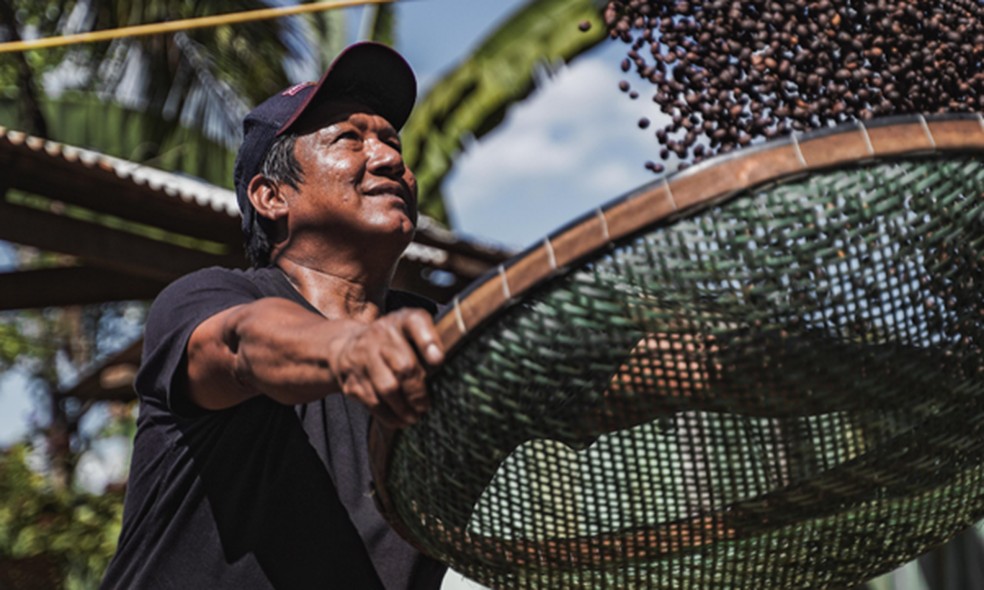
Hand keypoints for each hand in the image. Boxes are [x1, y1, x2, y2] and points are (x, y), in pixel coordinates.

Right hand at [329, 308, 443, 427]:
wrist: (347, 345)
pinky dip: (389, 416)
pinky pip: (373, 402)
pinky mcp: (352, 379)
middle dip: (418, 391)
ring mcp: (363, 357)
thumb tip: (451, 366)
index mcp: (401, 320)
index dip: (428, 341)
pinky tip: (400, 420)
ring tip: (415, 417)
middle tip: (426, 406)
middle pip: (404, 365)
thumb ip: (432, 341)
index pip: (416, 322)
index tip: (439, 360)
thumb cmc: (393, 341)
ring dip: (405, 408)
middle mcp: (380, 335)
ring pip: (388, 388)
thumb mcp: (411, 330)